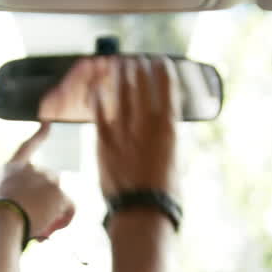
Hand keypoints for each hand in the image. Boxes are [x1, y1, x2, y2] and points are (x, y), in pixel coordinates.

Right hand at [0, 123, 75, 240]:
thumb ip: (2, 204)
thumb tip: (8, 218)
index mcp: (9, 168)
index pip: (27, 147)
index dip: (39, 135)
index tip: (48, 123)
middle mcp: (30, 169)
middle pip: (49, 179)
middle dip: (46, 198)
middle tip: (36, 221)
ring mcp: (45, 179)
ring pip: (58, 195)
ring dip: (53, 210)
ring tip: (38, 230)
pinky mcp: (57, 193)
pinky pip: (69, 208)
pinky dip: (65, 220)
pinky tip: (54, 231)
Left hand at [93, 56, 180, 197]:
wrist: (141, 211)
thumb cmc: (164, 190)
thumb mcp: (174, 157)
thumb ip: (167, 136)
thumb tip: (164, 123)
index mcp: (168, 126)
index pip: (166, 86)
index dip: (162, 69)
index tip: (159, 62)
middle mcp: (146, 123)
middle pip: (141, 83)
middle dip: (138, 67)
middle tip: (136, 60)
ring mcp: (123, 131)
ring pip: (119, 92)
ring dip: (118, 75)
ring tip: (117, 64)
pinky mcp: (104, 141)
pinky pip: (99, 111)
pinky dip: (99, 96)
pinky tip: (97, 87)